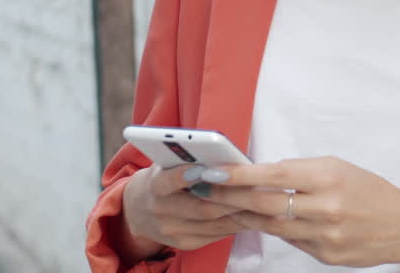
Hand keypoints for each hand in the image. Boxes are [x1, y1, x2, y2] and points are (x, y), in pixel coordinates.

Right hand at [120, 164, 247, 256]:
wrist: (138, 210)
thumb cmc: (162, 179)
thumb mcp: (165, 164)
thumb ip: (186, 160)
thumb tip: (219, 155)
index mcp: (155, 186)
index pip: (168, 182)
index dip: (186, 176)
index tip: (203, 168)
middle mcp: (162, 211)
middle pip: (203, 207)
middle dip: (232, 198)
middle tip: (257, 188)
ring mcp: (173, 231)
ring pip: (214, 223)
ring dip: (240, 213)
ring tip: (262, 202)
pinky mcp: (185, 243)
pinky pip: (216, 234)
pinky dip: (235, 224)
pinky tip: (251, 214)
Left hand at [198, 156, 399, 267]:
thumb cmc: (370, 190)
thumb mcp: (339, 167)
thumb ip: (301, 171)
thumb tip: (262, 174)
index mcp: (328, 177)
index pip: (273, 175)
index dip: (239, 175)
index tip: (213, 171)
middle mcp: (325, 207)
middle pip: (265, 204)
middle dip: (229, 197)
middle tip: (203, 189)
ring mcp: (324, 236)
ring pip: (271, 226)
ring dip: (242, 215)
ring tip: (218, 206)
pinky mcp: (325, 256)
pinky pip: (289, 241)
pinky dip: (270, 230)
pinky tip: (253, 221)